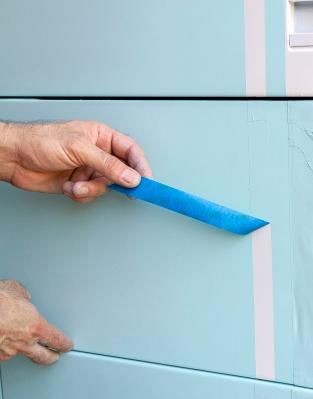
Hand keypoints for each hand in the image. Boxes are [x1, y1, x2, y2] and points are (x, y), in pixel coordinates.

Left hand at [0, 120, 151, 202]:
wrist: (13, 157)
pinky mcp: (79, 183)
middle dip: (113, 182)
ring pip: (105, 187)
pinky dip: (80, 194)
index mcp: (102, 136)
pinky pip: (91, 195)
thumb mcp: (79, 148)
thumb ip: (108, 164)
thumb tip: (131, 176)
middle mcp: (98, 153)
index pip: (131, 151)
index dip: (141, 166)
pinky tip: (68, 186)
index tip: (146, 181)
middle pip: (121, 172)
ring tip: (76, 185)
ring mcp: (88, 169)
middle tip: (110, 186)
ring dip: (91, 190)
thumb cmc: (39, 141)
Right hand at [0, 280, 72, 364]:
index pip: (58, 340)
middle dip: (51, 357)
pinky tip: (2, 339)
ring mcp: (6, 351)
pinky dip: (4, 348)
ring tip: (22, 343)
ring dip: (24, 350)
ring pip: (21, 354)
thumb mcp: (15, 290)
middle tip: (54, 356)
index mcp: (36, 326)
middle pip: (44, 357)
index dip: (64, 344)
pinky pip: (3, 353)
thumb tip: (23, 298)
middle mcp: (23, 342)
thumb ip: (25, 298)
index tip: (66, 345)